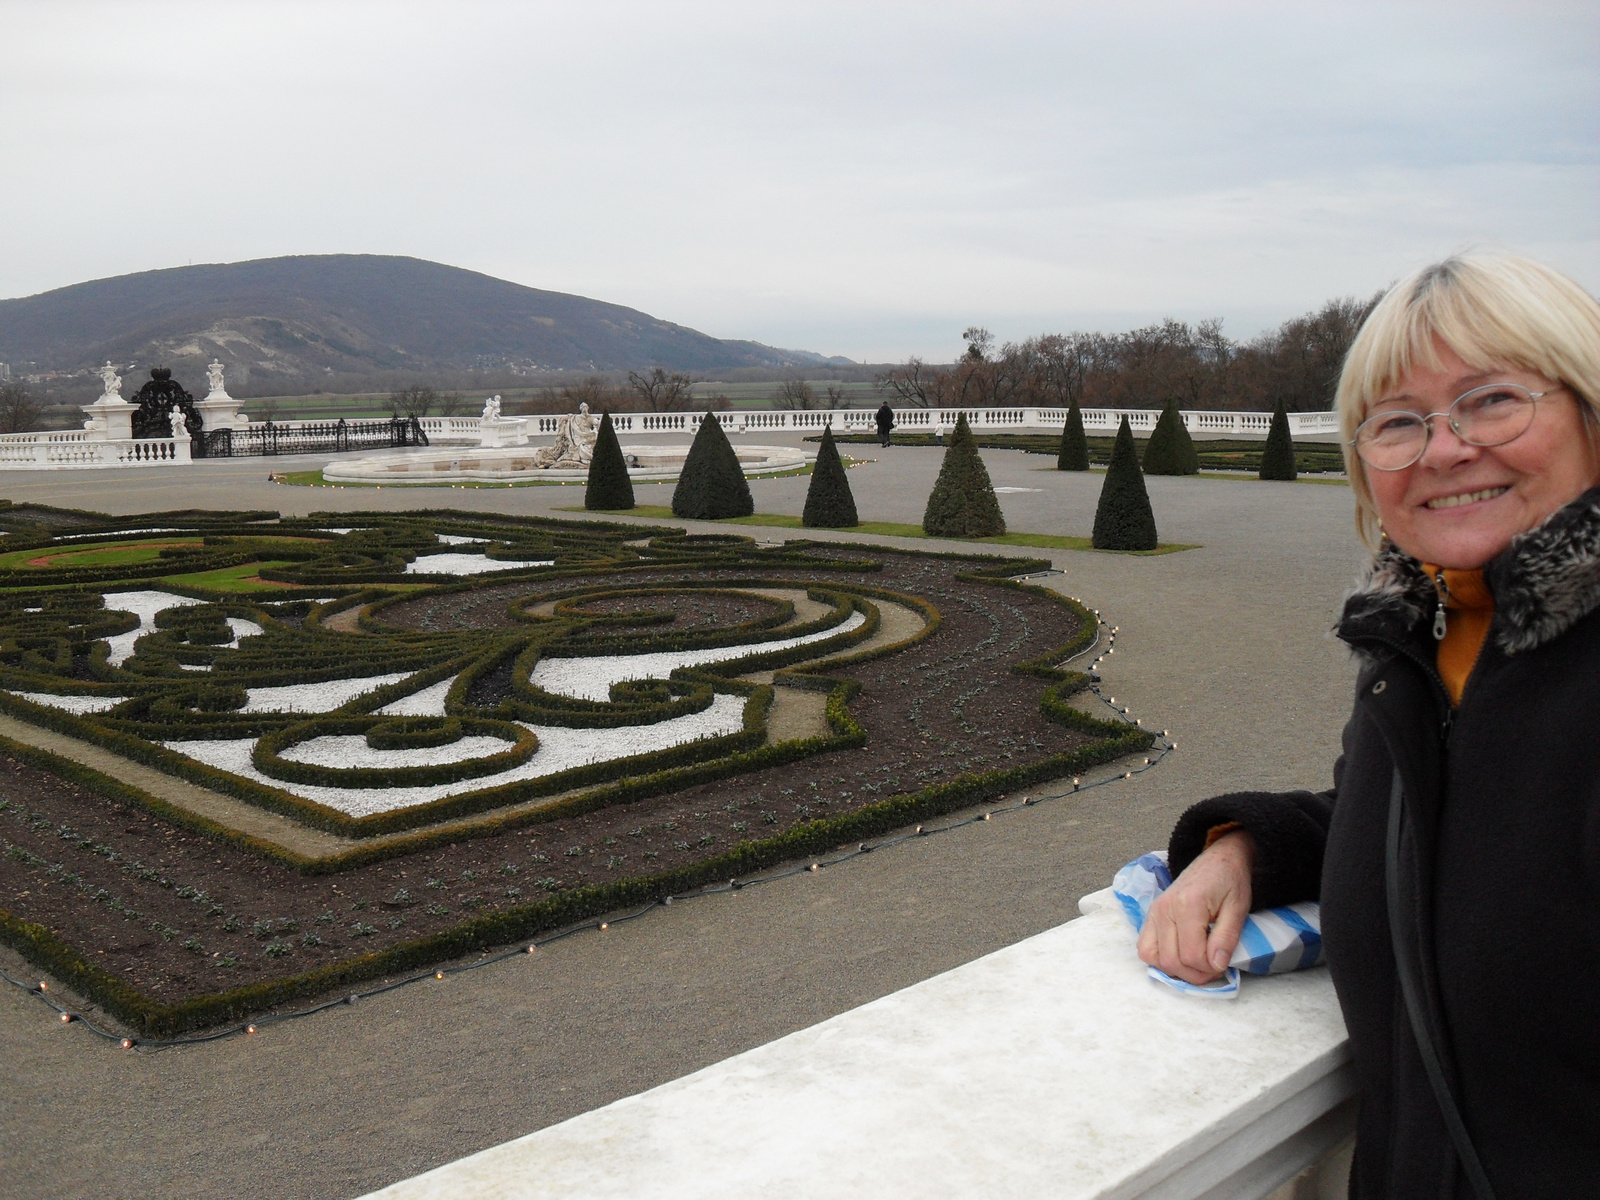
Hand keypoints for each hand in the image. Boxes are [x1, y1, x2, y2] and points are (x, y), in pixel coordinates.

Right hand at [1136, 830, 1254, 984]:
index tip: (1224, 964)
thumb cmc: (1230, 881)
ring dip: (1176, 970)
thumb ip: (1227, 938)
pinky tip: (1180, 955)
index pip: (1192, 955)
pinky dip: (1161, 959)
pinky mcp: (1150, 915)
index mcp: (1187, 905)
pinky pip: (1145, 949)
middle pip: (1171, 961)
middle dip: (1195, 974)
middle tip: (1214, 966)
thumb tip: (1217, 966)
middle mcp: (1163, 909)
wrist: (1218, 859)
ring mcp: (1153, 912)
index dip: (1210, 969)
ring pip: (1153, 959)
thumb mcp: (1238, 908)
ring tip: (1197, 963)